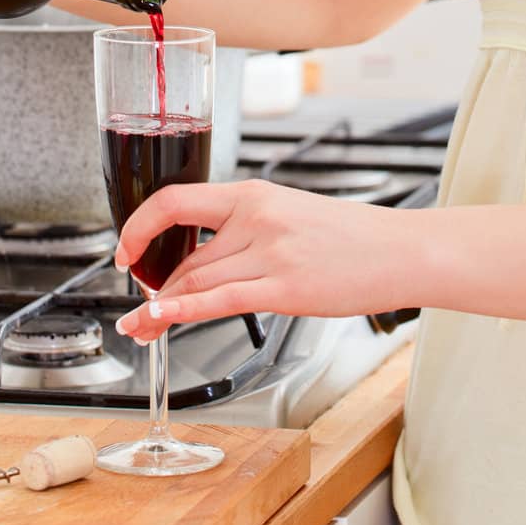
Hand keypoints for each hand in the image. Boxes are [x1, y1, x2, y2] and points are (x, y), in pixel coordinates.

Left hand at [112, 178, 427, 341]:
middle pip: (182, 255)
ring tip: (140, 329)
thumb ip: (247, 230)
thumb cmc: (352, 238)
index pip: (176, 200)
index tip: (125, 249)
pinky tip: (158, 317)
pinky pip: (218, 299)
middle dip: (149, 286)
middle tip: (134, 311)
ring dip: (157, 308)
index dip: (140, 226)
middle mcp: (256, 217)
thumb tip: (204, 256)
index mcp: (254, 195)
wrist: (400, 250)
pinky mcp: (284, 287)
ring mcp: (269, 252)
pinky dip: (181, 309)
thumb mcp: (291, 216)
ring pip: (194, 280)